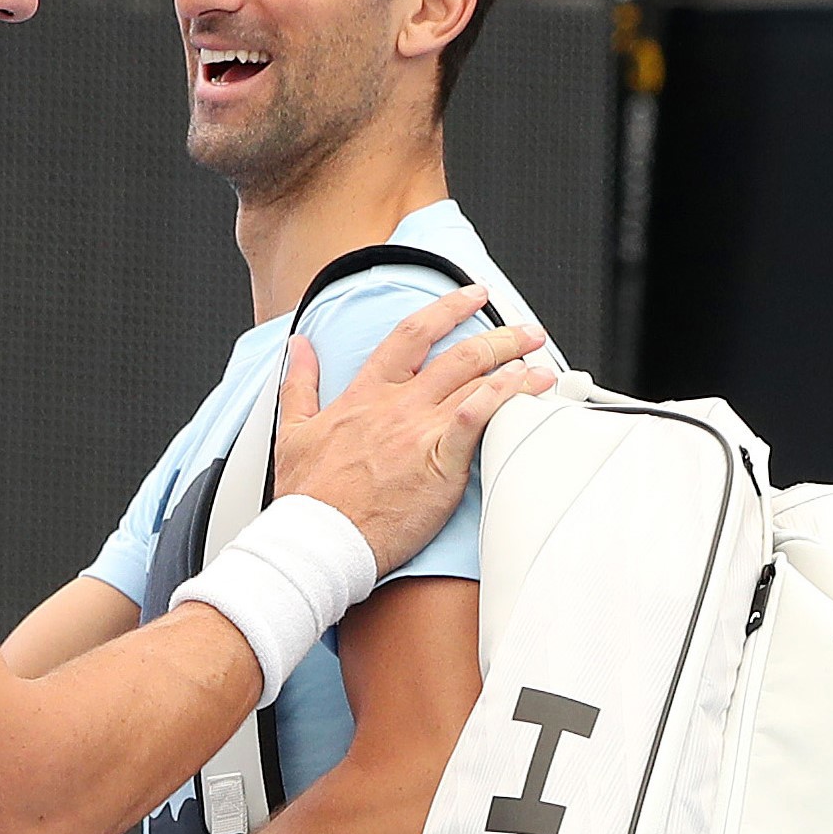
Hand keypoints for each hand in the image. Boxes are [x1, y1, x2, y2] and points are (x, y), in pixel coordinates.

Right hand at [273, 286, 552, 574]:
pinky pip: (479, 419)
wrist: (319, 537)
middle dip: (499, 334)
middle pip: (458, 353)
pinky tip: (527, 389)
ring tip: (540, 363)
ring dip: (515, 367)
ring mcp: (419, 432)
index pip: (410, 334)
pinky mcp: (440, 463)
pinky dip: (505, 397)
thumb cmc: (308, 495)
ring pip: (476, 382)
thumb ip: (299, 382)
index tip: (471, 296)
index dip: (446, 309)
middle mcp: (397, 405)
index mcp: (365, 394)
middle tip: (525, 330)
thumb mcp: (292, 429)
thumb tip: (299, 346)